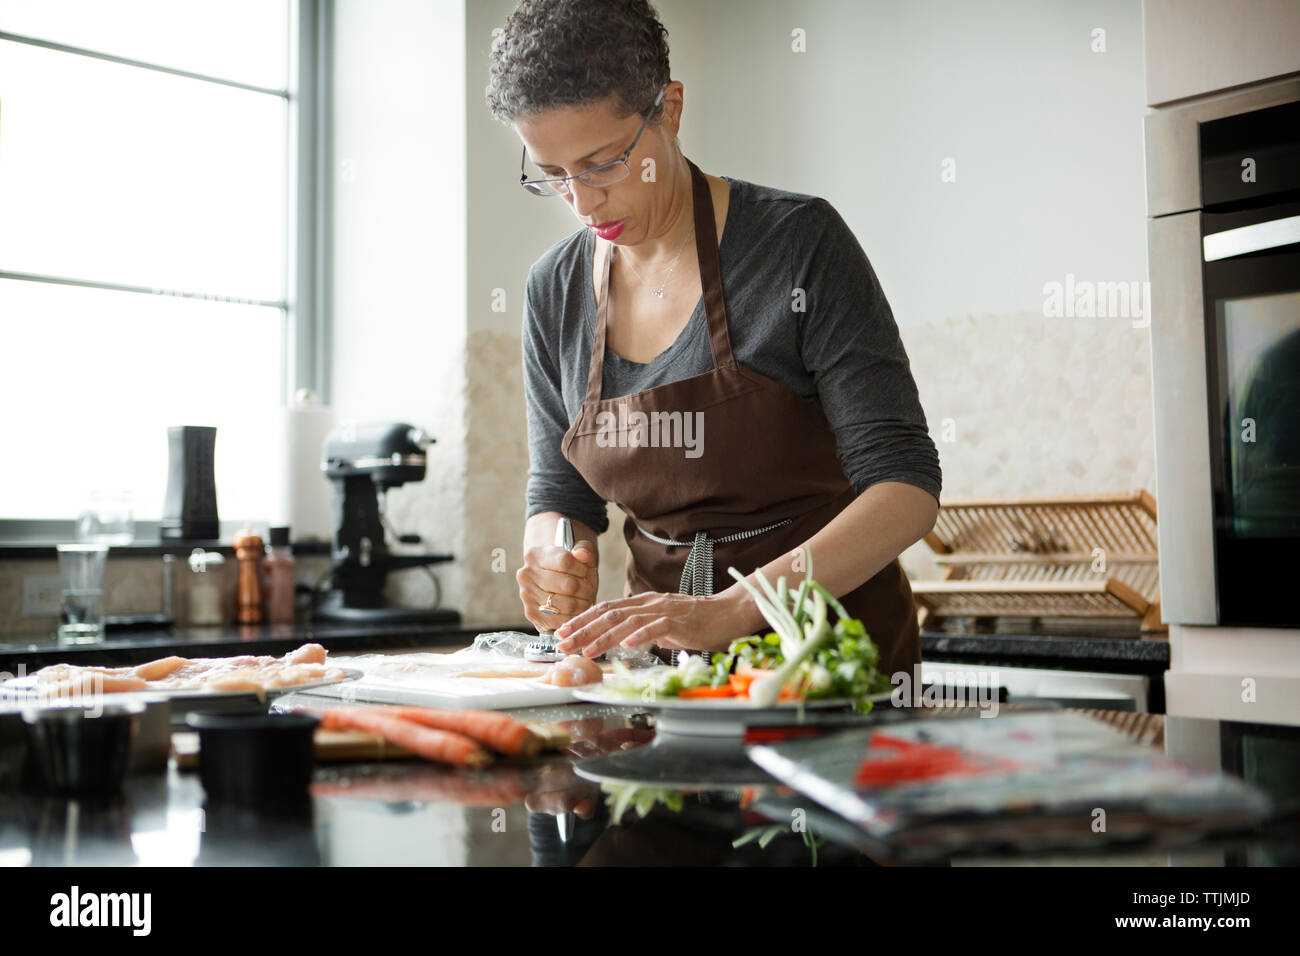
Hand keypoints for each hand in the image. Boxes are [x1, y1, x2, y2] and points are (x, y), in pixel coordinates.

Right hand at [517, 538, 598, 630]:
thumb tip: (582, 555)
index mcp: (535, 554)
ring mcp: (527, 595)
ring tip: (584, 599)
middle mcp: (526, 574)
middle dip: (586, 588)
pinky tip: (576, 610)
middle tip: (589, 588)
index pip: (565, 561)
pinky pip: (562, 621)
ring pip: (568, 605)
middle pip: (568, 585)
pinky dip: (574, 617)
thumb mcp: (579, 553)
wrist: (553, 583)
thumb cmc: (569, 568)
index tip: (586, 571)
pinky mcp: (532, 614)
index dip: (583, 568)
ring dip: (583, 603)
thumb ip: (584, 549)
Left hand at [554, 587, 749, 657]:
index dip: (582, 620)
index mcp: (644, 603)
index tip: (562, 632)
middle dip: (583, 629)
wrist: (730, 612)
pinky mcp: (681, 621)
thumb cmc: (698, 622)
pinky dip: (640, 636)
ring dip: (603, 636)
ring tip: (586, 650)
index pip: (606, 609)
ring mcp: (664, 611)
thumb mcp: (664, 624)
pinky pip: (657, 627)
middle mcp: (650, 603)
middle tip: (562, 644)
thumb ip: (644, 629)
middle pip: (609, 614)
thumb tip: (624, 640)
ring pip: (627, 621)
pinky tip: (626, 646)